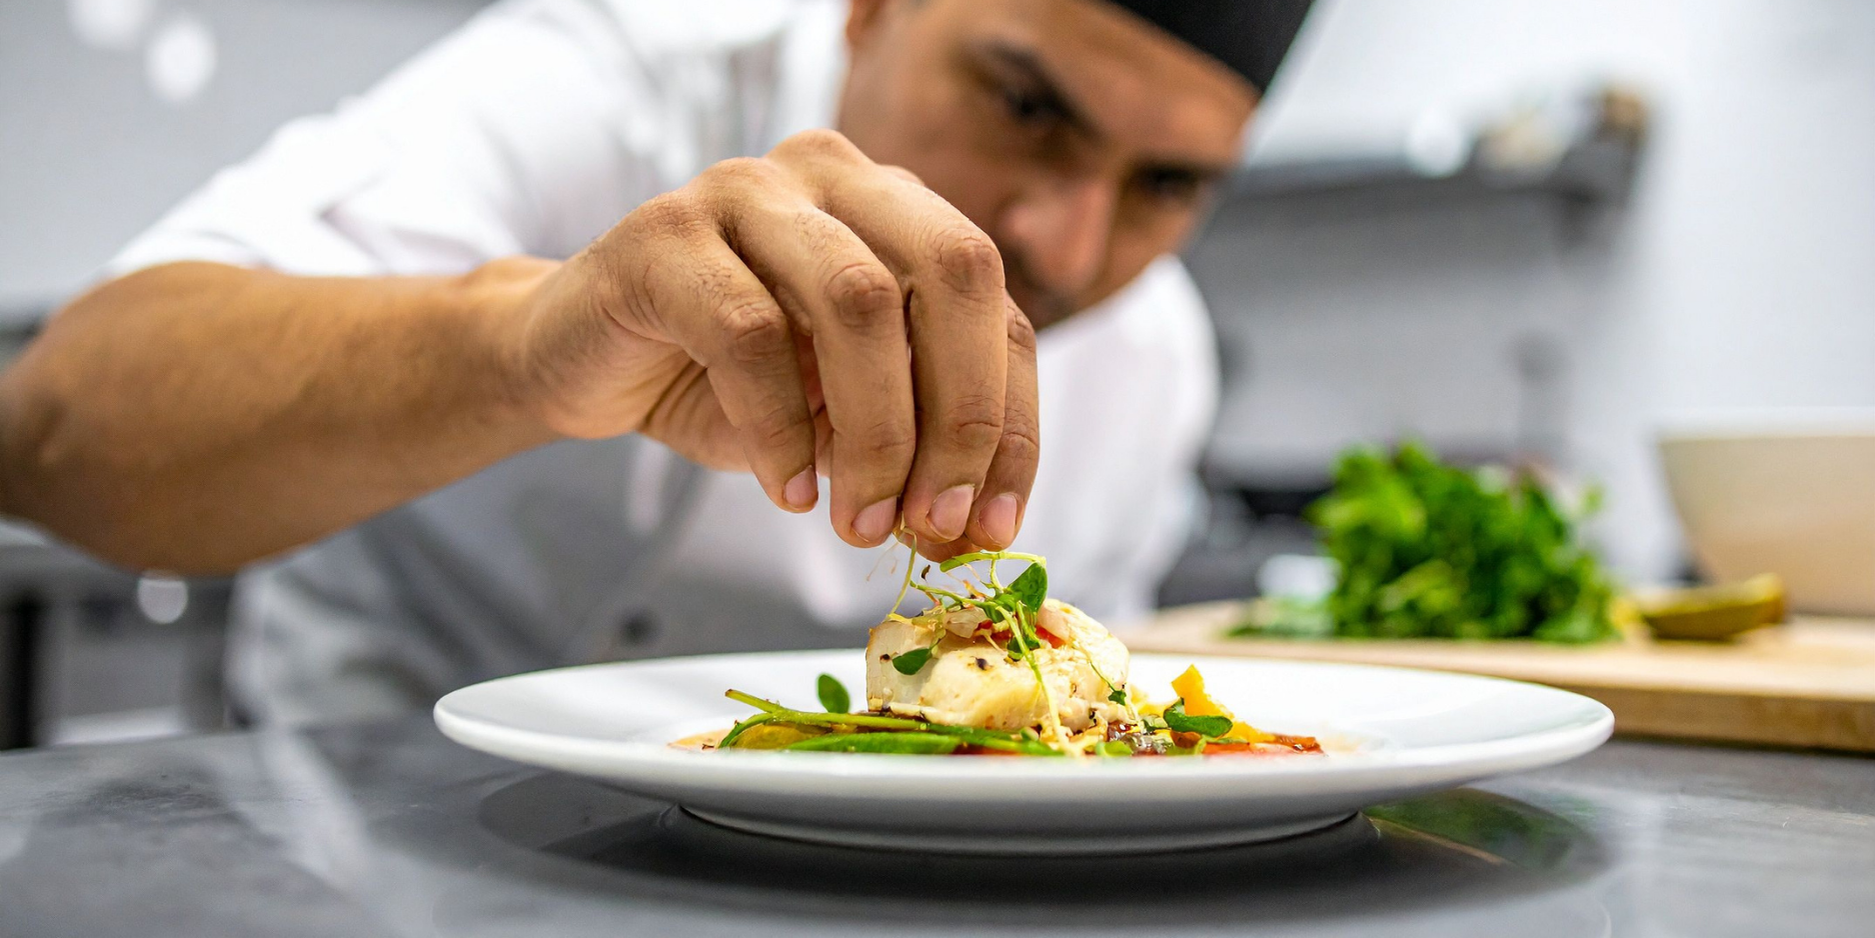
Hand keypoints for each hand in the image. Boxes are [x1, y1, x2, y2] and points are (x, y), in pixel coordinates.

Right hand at [507, 129, 1039, 551]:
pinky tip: (785, 489)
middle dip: (963, 414)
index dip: (1010, 422)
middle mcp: (833, 175)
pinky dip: (780, 432)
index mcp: (895, 207)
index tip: (998, 524)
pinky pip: (751, 336)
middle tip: (936, 519)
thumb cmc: (720, 383)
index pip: (996, 306)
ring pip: (860, 302)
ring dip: (877, 434)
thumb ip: (907, 448)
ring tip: (857, 521)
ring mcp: (746, 190)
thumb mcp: (835, 420)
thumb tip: (975, 525)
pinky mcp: (663, 234)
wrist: (572, 357)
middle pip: (954, 272)